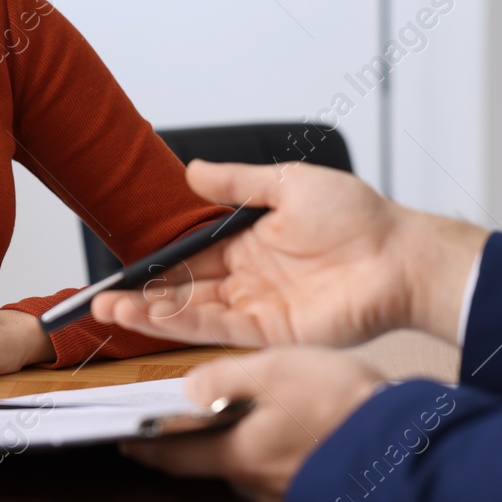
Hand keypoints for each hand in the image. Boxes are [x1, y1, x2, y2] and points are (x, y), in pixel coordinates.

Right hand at [92, 160, 486, 348]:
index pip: (190, 259)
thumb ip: (238, 183)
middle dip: (141, 300)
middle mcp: (249, 280)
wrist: (401, 255)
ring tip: (112, 313)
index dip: (154, 268)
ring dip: (153, 316)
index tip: (120, 273)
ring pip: (194, 314)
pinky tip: (154, 318)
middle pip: (184, 293)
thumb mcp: (289, 183)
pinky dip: (185, 325)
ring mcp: (259, 309)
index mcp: (250, 245)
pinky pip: (220, 330)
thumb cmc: (359, 217)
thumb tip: (193, 169)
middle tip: (101, 303)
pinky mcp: (273, 332)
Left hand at [122, 347, 381, 501]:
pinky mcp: (317, 491)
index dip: (146, 449)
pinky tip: (294, 427)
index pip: (175, 456)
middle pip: (213, 460)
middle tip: (197, 412)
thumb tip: (186, 389)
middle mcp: (257, 481)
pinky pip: (282, 471)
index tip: (126, 443)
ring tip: (253, 411)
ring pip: (249, 466)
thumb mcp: (274, 369)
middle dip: (203, 438)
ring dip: (245, 443)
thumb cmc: (341, 406)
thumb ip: (224, 378)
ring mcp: (288, 491)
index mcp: (237, 453)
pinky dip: (277, 450)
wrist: (406, 446)